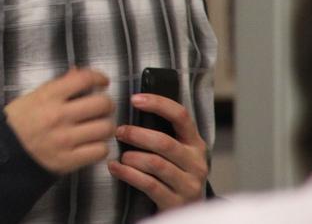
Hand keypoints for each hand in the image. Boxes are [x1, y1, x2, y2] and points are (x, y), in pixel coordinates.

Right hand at [4, 68, 115, 173]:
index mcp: (49, 96)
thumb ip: (58, 85)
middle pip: (102, 104)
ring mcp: (65, 139)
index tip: (102, 82)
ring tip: (97, 127)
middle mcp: (59, 115)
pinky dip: (99, 147)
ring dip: (105, 126)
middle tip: (101, 107)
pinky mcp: (68, 160)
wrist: (2, 151)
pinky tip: (91, 144)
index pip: (84, 79)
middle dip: (106, 103)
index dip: (99, 77)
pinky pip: (99, 151)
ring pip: (105, 128)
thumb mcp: (33, 96)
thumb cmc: (17, 121)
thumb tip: (79, 72)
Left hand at [107, 93, 208, 209]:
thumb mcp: (176, 152)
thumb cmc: (174, 174)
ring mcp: (188, 184)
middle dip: (137, 135)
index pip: (180, 116)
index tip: (135, 99)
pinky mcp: (176, 202)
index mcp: (195, 143)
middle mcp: (196, 162)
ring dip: (132, 157)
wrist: (187, 212)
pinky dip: (129, 174)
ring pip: (156, 164)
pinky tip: (115, 168)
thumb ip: (162, 132)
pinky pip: (149, 184)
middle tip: (119, 132)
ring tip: (120, 156)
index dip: (158, 104)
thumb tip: (133, 107)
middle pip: (164, 142)